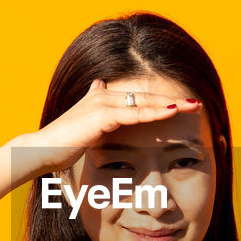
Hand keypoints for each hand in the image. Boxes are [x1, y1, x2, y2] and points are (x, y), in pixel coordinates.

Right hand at [16, 79, 201, 176]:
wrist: (42, 150)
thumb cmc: (62, 145)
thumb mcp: (84, 129)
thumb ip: (96, 115)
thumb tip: (98, 90)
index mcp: (102, 99)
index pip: (138, 98)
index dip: (161, 101)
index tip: (184, 106)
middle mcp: (104, 96)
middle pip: (146, 96)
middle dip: (173, 100)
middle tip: (197, 103)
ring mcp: (102, 103)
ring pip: (144, 102)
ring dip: (170, 104)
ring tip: (192, 106)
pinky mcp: (101, 114)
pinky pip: (134, 112)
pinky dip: (154, 111)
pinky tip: (172, 111)